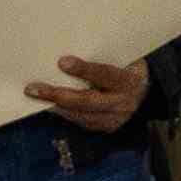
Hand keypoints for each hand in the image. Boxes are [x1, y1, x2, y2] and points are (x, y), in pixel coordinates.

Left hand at [33, 55, 147, 133]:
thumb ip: (104, 58)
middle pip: (87, 101)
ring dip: (55, 106)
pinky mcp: (105, 127)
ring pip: (80, 115)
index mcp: (129, 81)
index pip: (105, 74)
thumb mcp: (126, 61)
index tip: (62, 62)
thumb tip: (70, 52)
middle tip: (33, 88)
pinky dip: (63, 113)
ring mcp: (114, 118)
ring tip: (34, 97)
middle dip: (58, 94)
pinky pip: (81, 122)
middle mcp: (122, 103)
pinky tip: (49, 106)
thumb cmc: (129, 70)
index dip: (84, 69)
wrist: (147, 94)